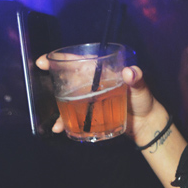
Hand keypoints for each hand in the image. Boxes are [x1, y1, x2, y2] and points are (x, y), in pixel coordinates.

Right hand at [34, 57, 163, 144]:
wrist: (146, 124)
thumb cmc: (144, 101)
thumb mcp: (142, 88)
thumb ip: (137, 79)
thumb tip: (130, 71)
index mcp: (102, 73)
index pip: (80, 61)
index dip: (61, 58)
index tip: (44, 61)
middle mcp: (93, 84)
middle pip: (69, 79)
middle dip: (54, 82)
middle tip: (41, 86)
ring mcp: (91, 100)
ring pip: (69, 99)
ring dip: (59, 109)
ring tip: (56, 123)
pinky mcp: (91, 113)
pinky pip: (75, 115)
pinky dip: (66, 122)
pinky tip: (61, 129)